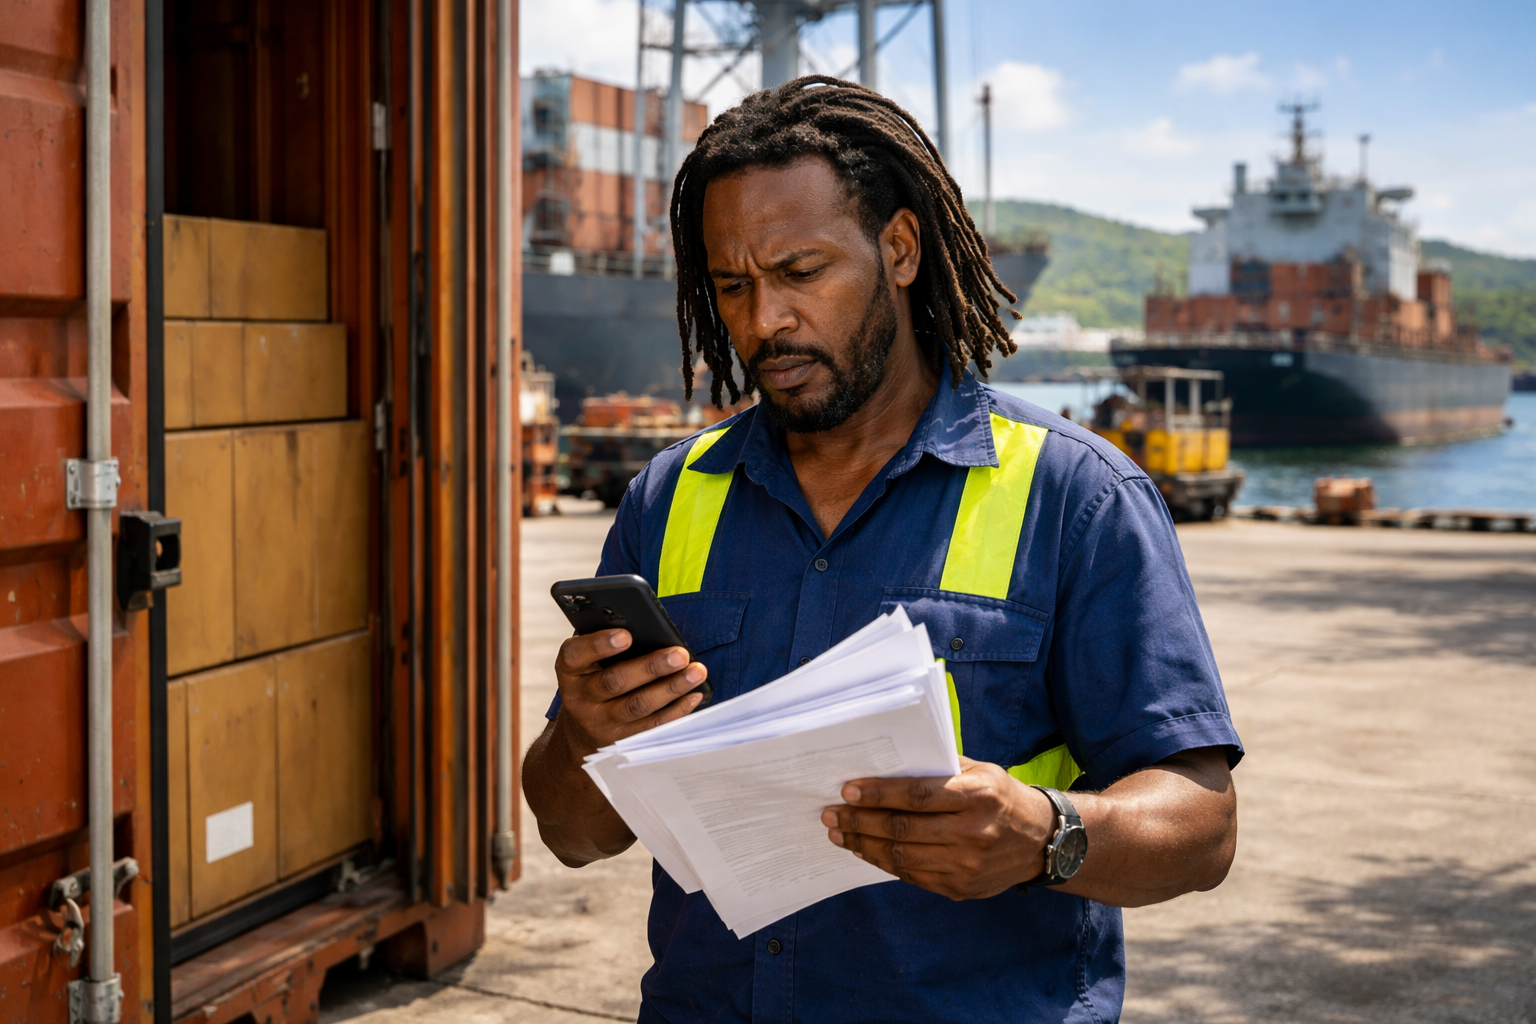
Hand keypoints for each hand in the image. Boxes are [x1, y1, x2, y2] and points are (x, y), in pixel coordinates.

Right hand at [552, 629, 707, 758]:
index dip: (599, 645)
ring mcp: (601, 722)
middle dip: (651, 667)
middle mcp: (581, 698)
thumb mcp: (589, 662)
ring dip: (670, 688)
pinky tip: (694, 695)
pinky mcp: (622, 740)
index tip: (626, 635)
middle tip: (679, 655)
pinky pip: (651, 726)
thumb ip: (609, 646)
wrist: (581, 731)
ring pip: (638, 705)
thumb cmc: (594, 680)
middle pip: (615, 681)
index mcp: (571, 670)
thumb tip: (652, 631)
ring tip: (696, 673)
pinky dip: (676, 710)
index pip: (576, 655)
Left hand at [821, 758, 1057, 899]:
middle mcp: (973, 833)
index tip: (848, 790)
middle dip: (860, 821)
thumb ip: (938, 767)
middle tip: (831, 814)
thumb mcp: (980, 771)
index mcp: (977, 796)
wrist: (1042, 841)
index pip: (917, 796)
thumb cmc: (1001, 797)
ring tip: (839, 834)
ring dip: (864, 845)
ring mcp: (967, 865)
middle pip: (903, 829)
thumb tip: (888, 764)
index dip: (879, 794)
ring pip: (902, 857)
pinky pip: (912, 876)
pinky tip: (865, 850)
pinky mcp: (962, 888)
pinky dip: (884, 863)